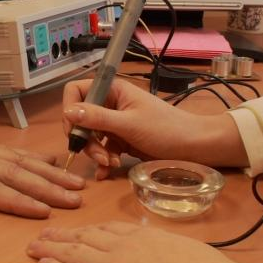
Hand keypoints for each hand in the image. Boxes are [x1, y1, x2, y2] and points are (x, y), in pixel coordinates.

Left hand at [0, 91, 85, 223]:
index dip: (14, 200)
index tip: (42, 211)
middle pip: (12, 173)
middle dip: (45, 187)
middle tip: (76, 200)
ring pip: (17, 161)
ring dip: (48, 173)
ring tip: (76, 185)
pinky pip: (10, 153)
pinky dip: (35, 158)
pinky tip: (54, 161)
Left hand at [26, 222, 262, 262]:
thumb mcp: (188, 253)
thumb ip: (170, 252)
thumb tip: (170, 258)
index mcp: (145, 236)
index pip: (107, 230)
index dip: (88, 230)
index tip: (77, 229)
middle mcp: (123, 246)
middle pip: (84, 237)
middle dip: (62, 235)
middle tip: (44, 234)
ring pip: (71, 253)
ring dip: (50, 249)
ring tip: (33, 247)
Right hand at [63, 78, 245, 178]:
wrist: (194, 147)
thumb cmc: (165, 129)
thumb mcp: (129, 124)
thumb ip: (97, 118)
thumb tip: (68, 112)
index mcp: (113, 90)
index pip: (77, 91)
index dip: (71, 109)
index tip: (75, 130)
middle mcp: (111, 104)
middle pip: (82, 118)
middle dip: (86, 138)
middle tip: (97, 155)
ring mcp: (116, 123)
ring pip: (91, 136)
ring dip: (96, 152)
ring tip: (110, 164)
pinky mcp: (122, 140)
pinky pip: (103, 149)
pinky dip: (103, 160)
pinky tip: (106, 172)